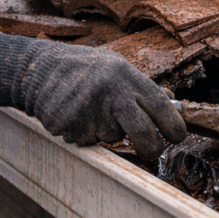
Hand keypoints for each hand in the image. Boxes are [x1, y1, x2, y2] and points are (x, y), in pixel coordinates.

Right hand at [0, 32, 186, 158]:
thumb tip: (172, 104)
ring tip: (92, 109)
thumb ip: (142, 87)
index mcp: (126, 75)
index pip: (160, 106)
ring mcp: (89, 110)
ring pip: (113, 138)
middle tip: (151, 150)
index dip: (174, 126)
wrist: (40, 68)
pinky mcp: (71, 126)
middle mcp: (110, 92)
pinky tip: (76, 114)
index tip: (178, 136)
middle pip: (143, 133)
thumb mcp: (116, 67)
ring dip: (107, 131)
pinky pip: (88, 141)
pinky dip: (85, 133)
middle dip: (151, 147)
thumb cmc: (85, 68)